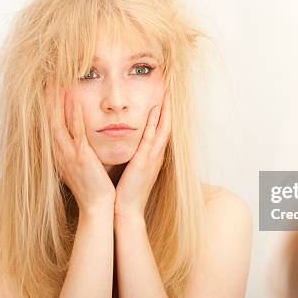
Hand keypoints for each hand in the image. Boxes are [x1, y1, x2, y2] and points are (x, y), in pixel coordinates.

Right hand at [44, 83, 114, 213]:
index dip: (47, 105)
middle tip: (47, 77)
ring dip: (58, 100)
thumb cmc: (92, 186)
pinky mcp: (81, 156)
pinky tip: (74, 98)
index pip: (50, 123)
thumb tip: (76, 141)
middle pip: (49, 118)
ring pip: (59, 120)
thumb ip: (76, 151)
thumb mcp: (79, 165)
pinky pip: (76, 130)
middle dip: (48, 98)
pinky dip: (74, 113)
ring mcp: (68, 153)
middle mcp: (59, 151)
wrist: (97, 206)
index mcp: (59, 153)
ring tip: (57, 80)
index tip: (47, 87)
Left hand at [115, 90, 171, 220]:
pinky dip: (155, 123)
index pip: (162, 128)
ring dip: (166, 109)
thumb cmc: (127, 191)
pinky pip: (151, 138)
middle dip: (169, 105)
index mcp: (153, 155)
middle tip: (171, 86)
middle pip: (167, 124)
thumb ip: (135, 155)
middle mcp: (157, 154)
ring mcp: (153, 157)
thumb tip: (132, 144)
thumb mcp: (134, 169)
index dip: (165, 110)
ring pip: (163, 127)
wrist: (126, 211)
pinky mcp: (144, 162)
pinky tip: (155, 109)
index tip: (164, 94)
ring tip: (168, 91)